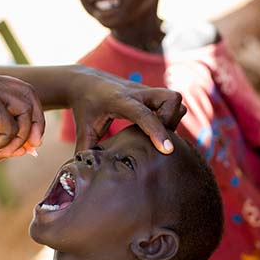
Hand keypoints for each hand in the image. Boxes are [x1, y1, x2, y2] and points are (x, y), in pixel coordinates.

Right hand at [0, 68, 44, 159]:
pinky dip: (2, 144)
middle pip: (30, 96)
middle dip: (36, 123)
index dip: (32, 113)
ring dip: (18, 138)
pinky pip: (11, 129)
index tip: (33, 137)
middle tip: (34, 147)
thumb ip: (2, 138)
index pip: (21, 90)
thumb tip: (28, 149)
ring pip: (25, 113)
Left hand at [68, 67, 185, 153]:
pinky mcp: (151, 93)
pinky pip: (172, 102)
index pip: (143, 114)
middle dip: (172, 121)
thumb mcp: (83, 130)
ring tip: (158, 134)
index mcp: (119, 101)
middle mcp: (137, 93)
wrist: (86, 82)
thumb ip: (87, 151)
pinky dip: (170, 116)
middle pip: (171, 99)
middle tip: (159, 138)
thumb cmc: (85, 109)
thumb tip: (87, 177)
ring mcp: (147, 91)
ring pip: (175, 99)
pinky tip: (156, 129)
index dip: (156, 131)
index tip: (167, 150)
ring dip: (173, 118)